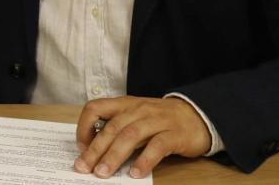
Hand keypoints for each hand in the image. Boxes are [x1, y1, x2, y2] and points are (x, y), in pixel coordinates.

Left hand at [74, 96, 210, 178]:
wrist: (197, 115)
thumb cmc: (160, 120)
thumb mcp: (135, 117)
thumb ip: (118, 128)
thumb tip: (93, 150)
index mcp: (125, 104)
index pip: (96, 108)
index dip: (84, 126)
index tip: (81, 147)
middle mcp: (138, 109)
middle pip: (112, 128)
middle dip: (95, 149)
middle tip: (83, 167)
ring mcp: (157, 120)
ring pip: (130, 136)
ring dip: (114, 156)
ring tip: (103, 173)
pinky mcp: (174, 134)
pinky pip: (157, 146)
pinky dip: (144, 160)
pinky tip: (135, 173)